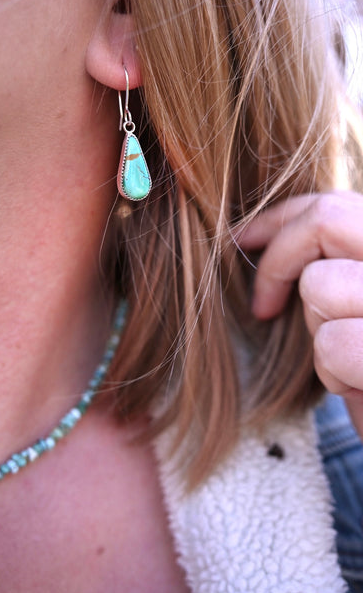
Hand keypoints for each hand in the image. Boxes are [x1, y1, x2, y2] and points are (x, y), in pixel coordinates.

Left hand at [238, 191, 362, 438]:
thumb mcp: (356, 307)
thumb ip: (335, 266)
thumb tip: (256, 234)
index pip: (338, 204)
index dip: (280, 218)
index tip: (241, 241)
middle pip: (328, 220)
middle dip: (280, 258)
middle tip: (263, 304)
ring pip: (321, 285)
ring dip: (318, 332)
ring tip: (348, 362)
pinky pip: (334, 343)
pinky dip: (333, 373)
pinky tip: (360, 388)